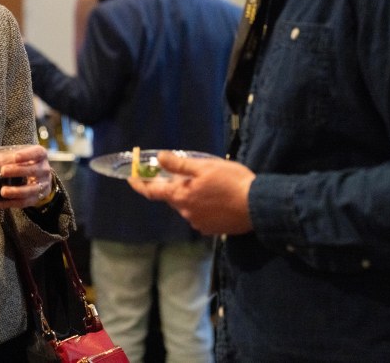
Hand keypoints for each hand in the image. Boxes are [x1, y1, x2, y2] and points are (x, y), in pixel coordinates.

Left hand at [0, 144, 54, 209]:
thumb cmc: (24, 162)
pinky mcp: (36, 198)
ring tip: (2, 191)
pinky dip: (11, 204)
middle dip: (17, 171)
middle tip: (3, 171)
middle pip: (31, 170)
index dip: (26, 155)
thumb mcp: (17, 156)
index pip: (35, 153)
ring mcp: (42, 185)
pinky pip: (24, 203)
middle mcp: (44, 169)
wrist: (40, 178)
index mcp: (40, 155)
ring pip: (30, 189)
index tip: (15, 157)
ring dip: (16, 191)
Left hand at [128, 150, 255, 234]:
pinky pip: (200, 214)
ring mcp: (199, 224)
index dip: (139, 184)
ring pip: (187, 206)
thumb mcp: (205, 167)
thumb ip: (179, 164)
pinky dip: (202, 205)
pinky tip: (216, 198)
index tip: (131, 178)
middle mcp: (186, 213)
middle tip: (184, 173)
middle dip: (174, 186)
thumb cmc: (232, 183)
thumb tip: (159, 158)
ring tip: (208, 184)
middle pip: (172, 198)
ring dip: (190, 195)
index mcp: (181, 197)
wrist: (259, 207)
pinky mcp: (212, 230)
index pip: (152, 192)